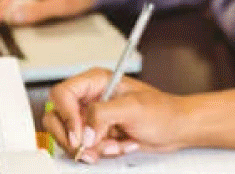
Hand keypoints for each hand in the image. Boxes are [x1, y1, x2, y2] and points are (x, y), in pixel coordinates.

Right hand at [44, 67, 187, 161]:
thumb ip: (103, 115)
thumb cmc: (163, 111)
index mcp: (97, 81)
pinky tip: (120, 145)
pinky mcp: (98, 134)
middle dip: (73, 137)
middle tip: (89, 147)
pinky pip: (85, 148)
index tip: (80, 133)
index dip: (66, 115)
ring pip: (70, 137)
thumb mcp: (133, 108)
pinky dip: (101, 152)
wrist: (176, 129)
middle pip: (58, 118)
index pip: (62, 94)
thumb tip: (84, 131)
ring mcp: (93, 118)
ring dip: (92, 147)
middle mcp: (91, 98)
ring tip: (115, 144)